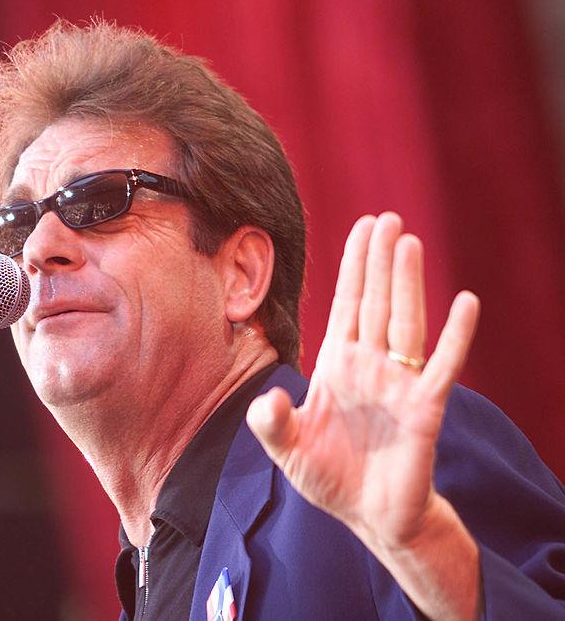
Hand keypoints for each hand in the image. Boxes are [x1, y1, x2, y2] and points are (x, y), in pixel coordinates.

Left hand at [246, 212, 479, 548]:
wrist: (369, 516)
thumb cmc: (329, 477)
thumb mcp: (287, 450)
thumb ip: (272, 424)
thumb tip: (269, 399)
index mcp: (337, 365)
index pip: (346, 305)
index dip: (352, 267)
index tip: (361, 228)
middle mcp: (369, 366)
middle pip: (375, 302)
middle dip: (378, 261)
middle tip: (387, 217)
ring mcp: (397, 384)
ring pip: (404, 322)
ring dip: (407, 283)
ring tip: (409, 242)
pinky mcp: (424, 409)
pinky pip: (442, 366)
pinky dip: (456, 335)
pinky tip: (466, 302)